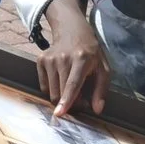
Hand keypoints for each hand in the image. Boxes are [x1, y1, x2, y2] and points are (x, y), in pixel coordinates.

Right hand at [37, 0, 109, 115]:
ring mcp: (50, 58)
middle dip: (70, 103)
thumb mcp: (103, 68)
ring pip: (51, 92)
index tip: (59, 113)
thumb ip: (101, 90)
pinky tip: (60, 78)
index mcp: (81, 59)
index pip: (73, 83)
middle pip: (60, 92)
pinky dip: (52, 89)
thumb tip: (97, 110)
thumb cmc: (91, 53)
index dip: (67, 99)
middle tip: (80, 99)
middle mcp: (63, 58)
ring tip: (70, 88)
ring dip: (61, 97)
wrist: (73, 30)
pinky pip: (44, 86)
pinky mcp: (41, 60)